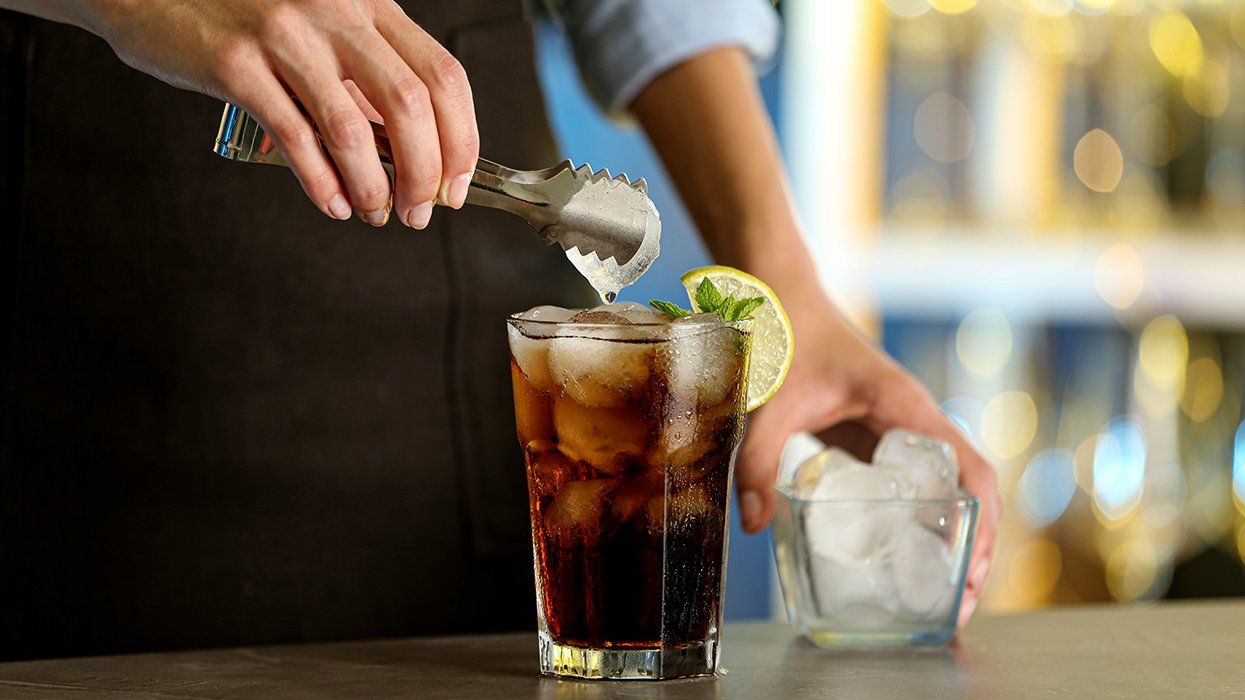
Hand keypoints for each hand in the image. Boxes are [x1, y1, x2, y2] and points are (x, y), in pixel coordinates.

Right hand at [86, 0, 478, 226]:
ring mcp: (285, 36)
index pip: (443, 76)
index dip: (461, 139)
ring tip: (374, 213)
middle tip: (420, 211)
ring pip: (353, 129)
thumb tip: (413, 152)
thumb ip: (366, 75)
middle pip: (412, 104)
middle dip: (425, 173)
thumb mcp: (324, 27)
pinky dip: (321, 182)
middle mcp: (336, 12)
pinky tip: (332, 203)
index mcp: (369, 4)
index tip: (456, 184)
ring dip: (372, 187)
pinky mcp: (234, 64)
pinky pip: (295, 137)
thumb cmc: (245, 14)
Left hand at [735, 300, 1001, 629]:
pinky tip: (898, 555)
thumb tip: (755, 523)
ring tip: (937, 594)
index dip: (982, 521)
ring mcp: (898, 427)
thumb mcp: (771, 402)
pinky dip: (915, 519)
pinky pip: (910, 481)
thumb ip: (759, 460)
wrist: (777, 296)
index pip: (969, 468)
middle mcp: (913, 419)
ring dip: (949, 536)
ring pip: (946, 487)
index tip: (972, 569)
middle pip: (969, 487)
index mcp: (905, 407)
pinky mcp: (875, 435)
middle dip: (973, 545)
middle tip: (958, 604)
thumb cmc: (785, 335)